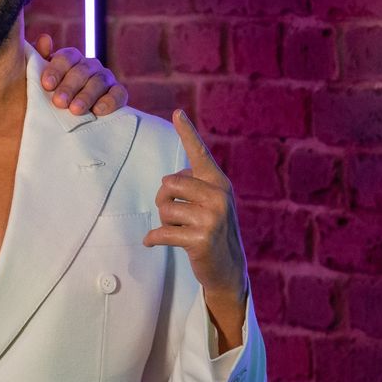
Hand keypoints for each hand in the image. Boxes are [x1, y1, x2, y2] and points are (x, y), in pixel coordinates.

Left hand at [34, 33, 127, 115]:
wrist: (65, 118)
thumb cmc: (51, 95)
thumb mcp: (39, 79)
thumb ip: (38, 59)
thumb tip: (44, 39)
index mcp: (71, 59)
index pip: (66, 58)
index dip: (56, 70)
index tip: (47, 85)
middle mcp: (89, 65)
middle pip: (82, 71)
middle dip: (69, 87)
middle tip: (59, 102)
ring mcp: (105, 78)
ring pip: (99, 81)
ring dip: (87, 96)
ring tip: (75, 110)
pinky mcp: (117, 94)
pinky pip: (118, 94)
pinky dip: (110, 101)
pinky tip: (98, 111)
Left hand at [143, 110, 248, 351]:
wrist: (228, 269)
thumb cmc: (210, 230)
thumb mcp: (209, 204)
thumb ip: (193, 187)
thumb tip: (168, 184)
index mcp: (219, 183)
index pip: (199, 153)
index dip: (187, 132)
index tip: (176, 113)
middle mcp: (219, 195)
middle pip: (167, 184)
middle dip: (163, 201)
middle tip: (176, 216)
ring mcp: (212, 217)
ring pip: (163, 209)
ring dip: (164, 222)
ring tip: (181, 231)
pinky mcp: (201, 239)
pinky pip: (161, 233)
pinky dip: (153, 239)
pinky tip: (155, 243)